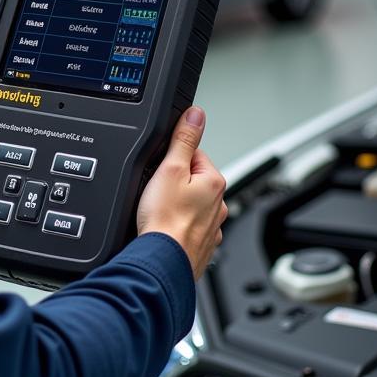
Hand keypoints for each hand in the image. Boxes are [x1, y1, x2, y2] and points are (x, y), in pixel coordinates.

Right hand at [135, 106, 226, 278]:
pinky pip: (187, 228)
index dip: (171, 161)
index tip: (161, 174)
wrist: (161, 262)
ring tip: (159, 214)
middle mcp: (219, 204)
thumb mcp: (169, 168)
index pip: (193, 155)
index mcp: (214, 181)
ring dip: (176, 207)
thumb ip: (184, 139)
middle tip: (157, 195)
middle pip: (191, 181)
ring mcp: (212, 227)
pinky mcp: (201, 245)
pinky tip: (164, 230)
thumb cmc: (165, 221)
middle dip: (173, 185)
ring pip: (190, 206)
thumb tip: (196, 114)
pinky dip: (177, 227)